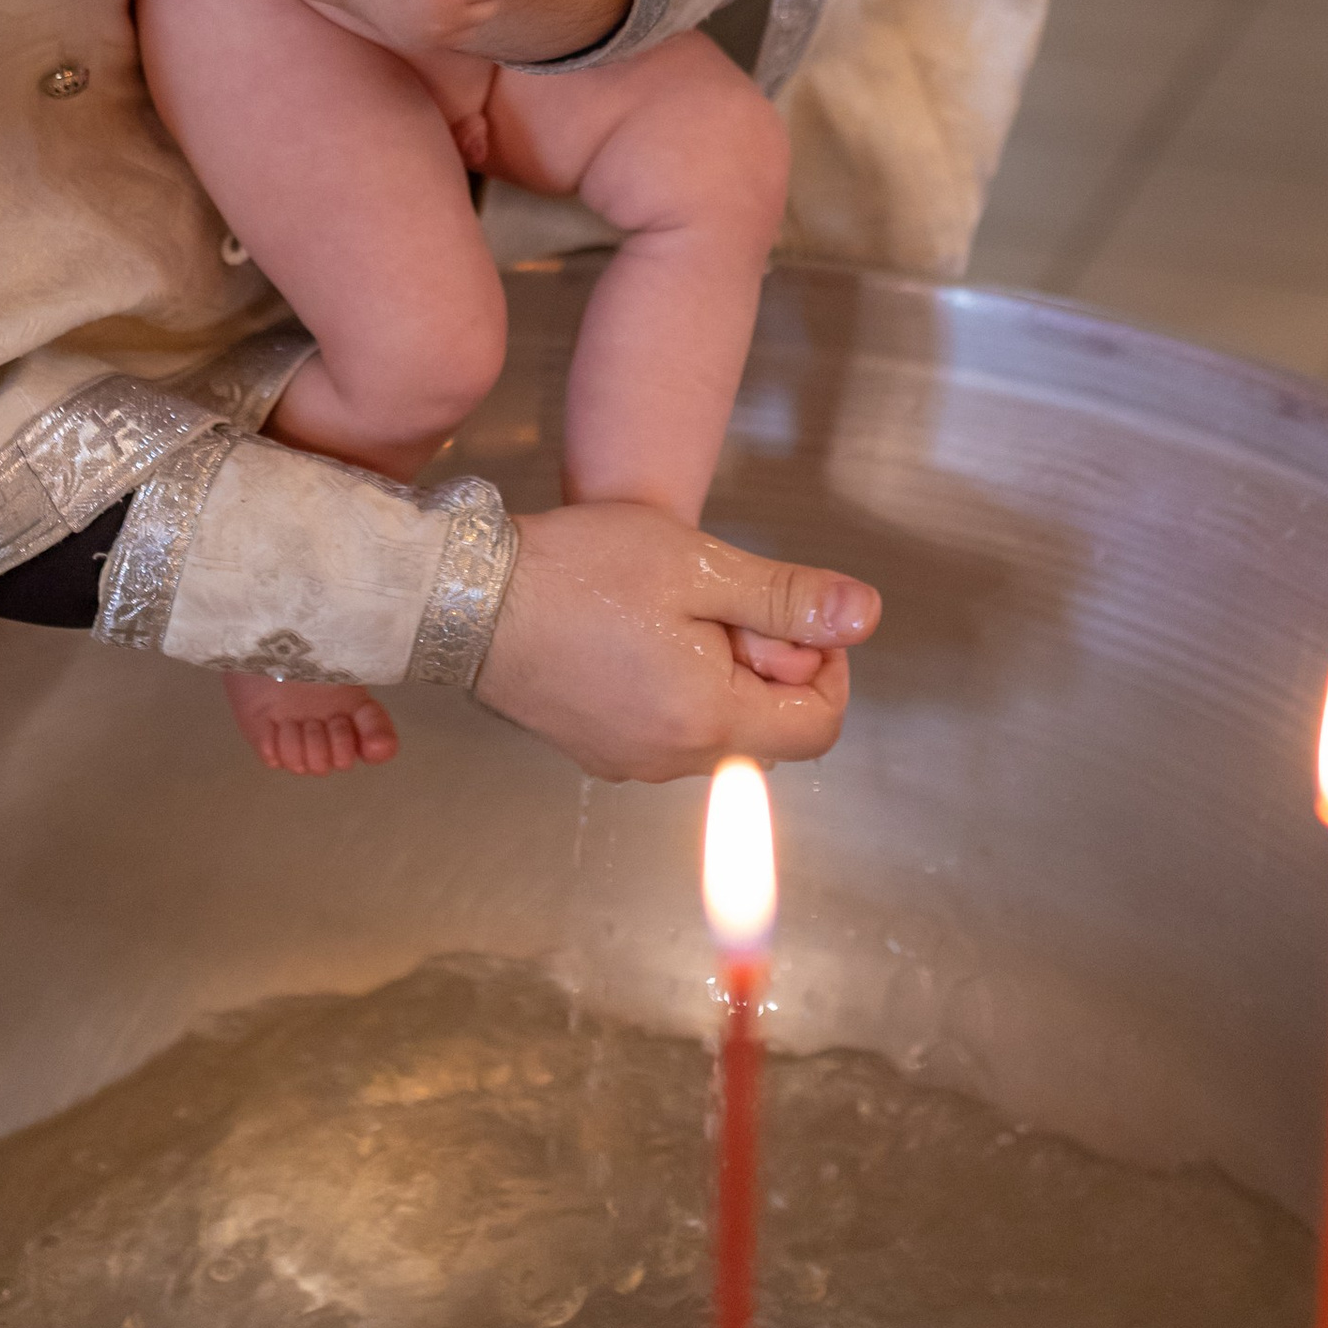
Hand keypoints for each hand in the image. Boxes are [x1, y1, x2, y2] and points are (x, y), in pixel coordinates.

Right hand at [476, 502, 880, 781]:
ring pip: (715, 727)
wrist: (463, 597)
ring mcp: (626, 760)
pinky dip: (676, 685)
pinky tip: (636, 630)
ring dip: (719, 673)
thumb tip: (865, 615)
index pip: (818, 728)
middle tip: (720, 603)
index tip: (790, 617)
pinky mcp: (594, 747)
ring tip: (670, 610)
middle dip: (766, 665)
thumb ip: (787, 597)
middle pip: (766, 730)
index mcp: (708, 721)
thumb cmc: (577, 573)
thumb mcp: (697, 566)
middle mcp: (670, 760)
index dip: (826, 668)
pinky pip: (666, 727)